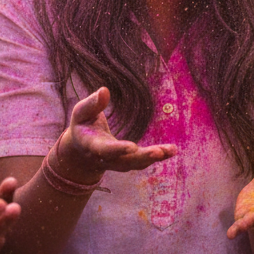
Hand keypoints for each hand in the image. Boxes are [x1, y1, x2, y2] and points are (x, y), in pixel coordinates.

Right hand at [53, 87, 177, 183]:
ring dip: (153, 157)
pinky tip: (172, 150)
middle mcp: (106, 158)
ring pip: (136, 163)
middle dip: (141, 157)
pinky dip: (158, 156)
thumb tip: (104, 90)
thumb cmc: (82, 125)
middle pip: (124, 161)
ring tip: (170, 150)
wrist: (81, 152)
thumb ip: (92, 103)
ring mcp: (118, 162)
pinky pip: (143, 160)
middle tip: (157, 153)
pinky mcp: (128, 160)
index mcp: (92, 145)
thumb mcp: (81, 112)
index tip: (132, 147)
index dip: (117, 149)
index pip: (105, 149)